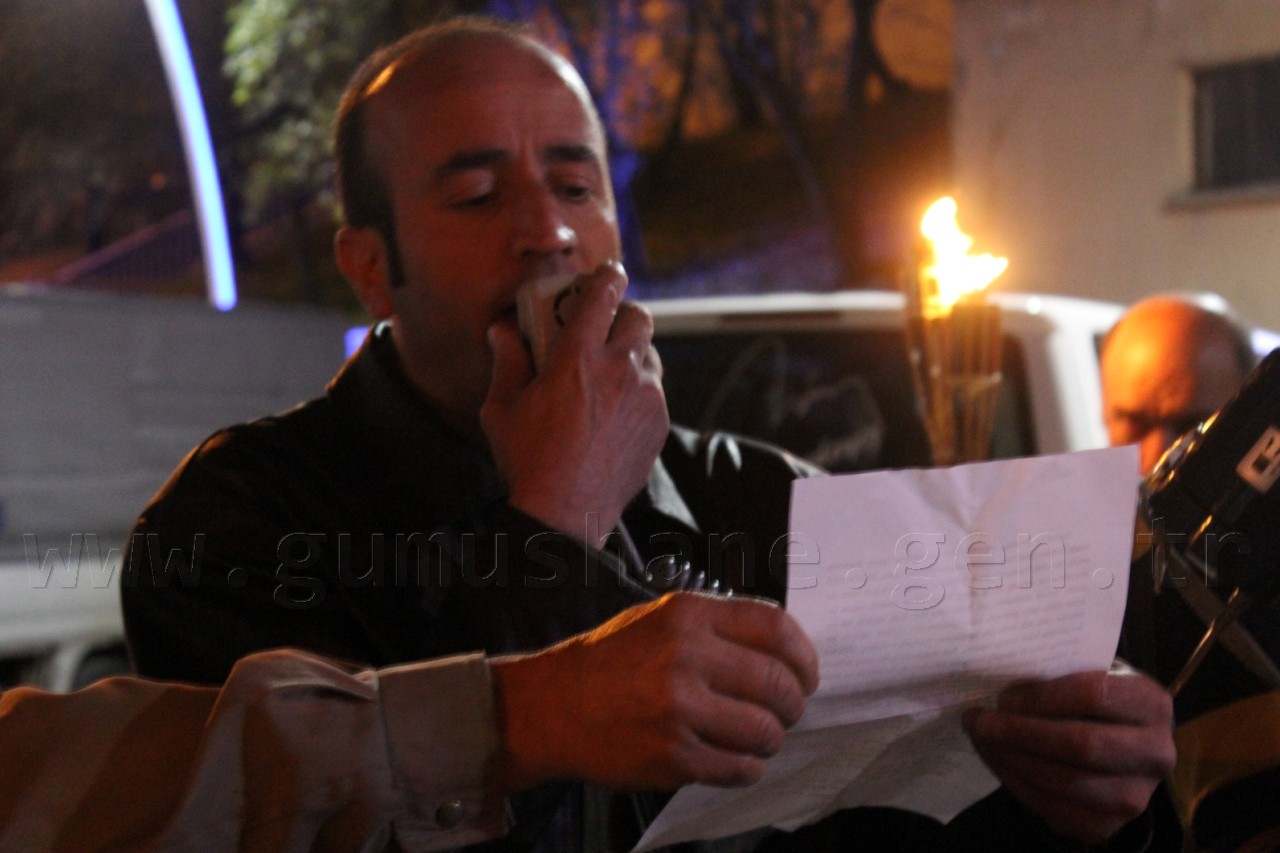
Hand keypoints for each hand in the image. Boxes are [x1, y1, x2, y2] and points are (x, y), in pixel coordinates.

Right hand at [481, 262, 668, 542]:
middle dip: (624, 314)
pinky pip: (654, 393)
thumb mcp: (502, 407)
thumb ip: (506, 361)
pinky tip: (616, 412)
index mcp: (577, 357)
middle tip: (606, 327)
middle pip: (639, 318)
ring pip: (651, 356)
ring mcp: (645, 397)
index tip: (607, 273)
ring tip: (611, 372)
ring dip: (634, 354)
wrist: (564, 512)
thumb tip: (502, 330)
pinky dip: (639, 392)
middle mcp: (619, 370)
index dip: (606, 277)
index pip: (601, 296)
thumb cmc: (527, 459)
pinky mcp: (658, 424)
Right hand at [489, 593, 819, 792]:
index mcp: (689, 617)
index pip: (777, 630)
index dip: (805, 657)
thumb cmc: (611, 663)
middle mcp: (686, 658)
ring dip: (771, 739)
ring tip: (757, 737)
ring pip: (765, 732)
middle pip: (778, 684)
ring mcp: (679, 710)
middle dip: (794, 704)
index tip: (807, 674)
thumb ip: (719, 629)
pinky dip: (746, 767)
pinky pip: (738, 768)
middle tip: (787, 712)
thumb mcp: (661, 621)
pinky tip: (731, 758)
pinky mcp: (672, 756)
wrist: (551, 707)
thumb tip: (784, 654)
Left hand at [962, 666, 1174, 843]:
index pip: (1093, 695)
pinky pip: (1053, 808)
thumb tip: (999, 673)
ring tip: (981, 739)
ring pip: (1064, 781)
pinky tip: (998, 761)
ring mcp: (1135, 797)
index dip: (1042, 696)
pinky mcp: (1108, 825)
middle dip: (1019, 732)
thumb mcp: (1089, 675)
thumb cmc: (1097, 701)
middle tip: (979, 720)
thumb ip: (1057, 673)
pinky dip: (1016, 784)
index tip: (1004, 696)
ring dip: (1011, 759)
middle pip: (1079, 744)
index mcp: (1152, 704)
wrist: (1124, 745)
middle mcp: (1155, 754)